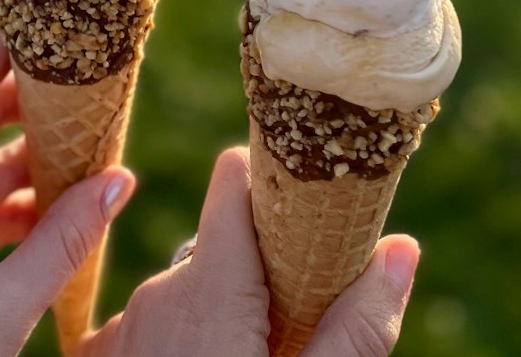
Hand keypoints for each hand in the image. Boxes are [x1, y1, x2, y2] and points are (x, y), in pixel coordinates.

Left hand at [82, 147, 418, 356]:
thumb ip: (357, 327)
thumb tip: (402, 247)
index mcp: (208, 286)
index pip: (235, 181)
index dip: (271, 184)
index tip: (306, 209)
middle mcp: (155, 293)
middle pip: (219, 247)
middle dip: (261, 274)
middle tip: (297, 327)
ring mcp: (118, 331)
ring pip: (184, 292)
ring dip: (219, 315)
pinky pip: (148, 330)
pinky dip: (178, 345)